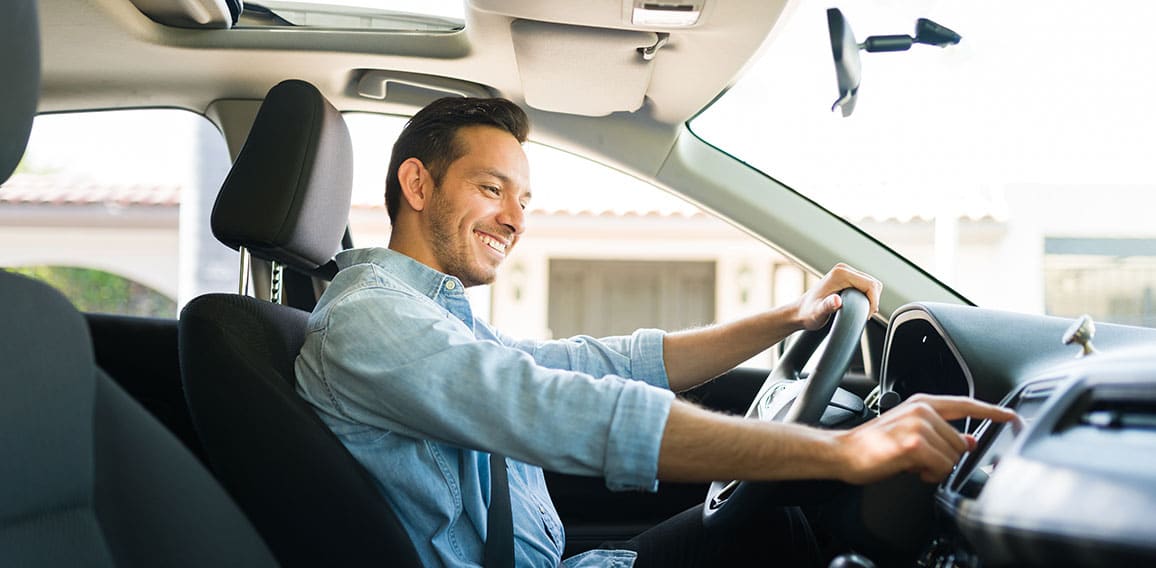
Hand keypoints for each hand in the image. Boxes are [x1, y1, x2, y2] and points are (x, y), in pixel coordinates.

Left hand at [795, 263, 881, 330]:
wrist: (800, 312)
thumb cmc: (808, 313)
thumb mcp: (818, 313)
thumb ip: (828, 306)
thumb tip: (837, 301)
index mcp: (840, 273)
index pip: (871, 285)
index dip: (873, 302)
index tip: (866, 315)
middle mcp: (844, 269)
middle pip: (873, 283)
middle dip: (873, 300)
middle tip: (864, 315)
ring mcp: (845, 272)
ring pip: (871, 284)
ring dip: (871, 299)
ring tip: (860, 312)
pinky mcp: (846, 278)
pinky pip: (865, 286)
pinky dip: (866, 297)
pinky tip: (858, 306)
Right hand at [833, 394, 1016, 483]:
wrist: (843, 452)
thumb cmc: (872, 445)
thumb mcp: (910, 433)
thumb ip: (941, 433)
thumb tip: (969, 440)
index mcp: (923, 404)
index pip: (966, 404)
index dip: (993, 412)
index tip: (1012, 417)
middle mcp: (923, 411)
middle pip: (961, 442)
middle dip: (946, 459)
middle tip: (921, 462)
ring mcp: (919, 426)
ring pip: (953, 458)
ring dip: (937, 469)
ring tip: (913, 465)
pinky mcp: (914, 444)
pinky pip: (941, 468)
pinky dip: (929, 476)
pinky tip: (911, 470)